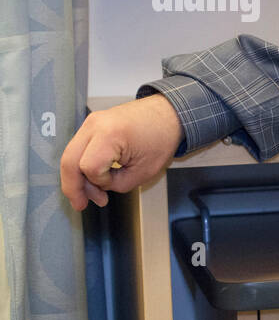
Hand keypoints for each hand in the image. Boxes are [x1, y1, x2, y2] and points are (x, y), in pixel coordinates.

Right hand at [60, 95, 183, 210]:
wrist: (168, 114)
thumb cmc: (162, 139)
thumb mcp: (144, 171)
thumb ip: (116, 184)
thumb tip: (96, 186)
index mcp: (110, 134)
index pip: (90, 167)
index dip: (100, 182)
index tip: (113, 184)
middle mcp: (94, 125)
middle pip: (69, 161)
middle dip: (72, 187)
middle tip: (80, 205)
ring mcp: (90, 122)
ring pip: (69, 155)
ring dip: (76, 178)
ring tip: (91, 195)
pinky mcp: (91, 124)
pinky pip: (78, 148)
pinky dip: (81, 165)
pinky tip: (92, 179)